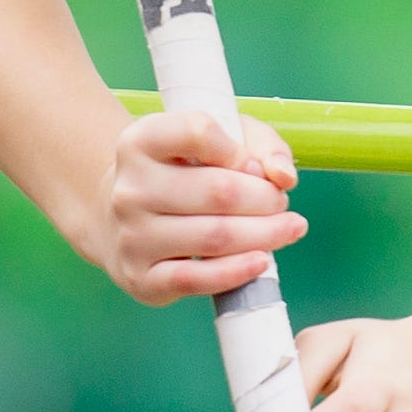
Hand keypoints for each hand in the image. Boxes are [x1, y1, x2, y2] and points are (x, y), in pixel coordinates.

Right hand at [88, 109, 303, 305]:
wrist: (124, 220)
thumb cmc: (184, 173)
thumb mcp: (222, 140)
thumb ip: (262, 146)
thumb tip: (283, 176)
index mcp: (141, 141)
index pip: (198, 132)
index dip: (240, 150)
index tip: (255, 165)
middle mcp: (130, 188)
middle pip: (218, 191)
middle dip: (266, 199)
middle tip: (282, 203)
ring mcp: (132, 236)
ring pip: (214, 237)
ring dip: (264, 234)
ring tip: (288, 228)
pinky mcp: (140, 278)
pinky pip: (196, 279)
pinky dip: (236, 272)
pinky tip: (262, 261)